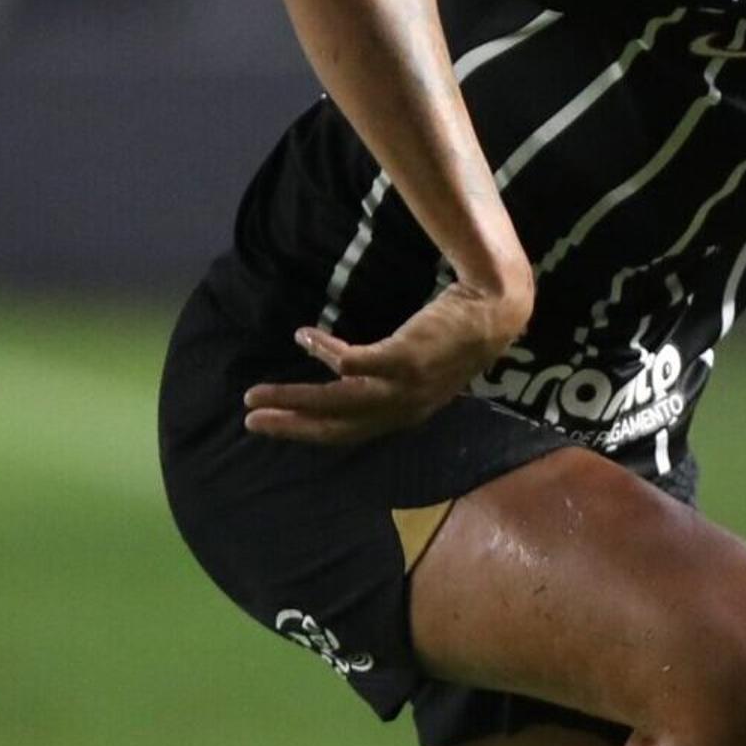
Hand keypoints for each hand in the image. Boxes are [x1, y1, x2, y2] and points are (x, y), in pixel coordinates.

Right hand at [243, 279, 527, 445]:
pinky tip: (303, 335)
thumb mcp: (418, 369)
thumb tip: (347, 373)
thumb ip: (386, 379)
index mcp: (405, 414)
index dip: (308, 432)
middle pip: (335, 426)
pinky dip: (322, 350)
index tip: (274, 425)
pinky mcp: (404, 359)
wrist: (494, 311)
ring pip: (336, 401)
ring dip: (293, 397)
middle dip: (290, 425)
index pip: (347, 433)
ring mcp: (405, 387)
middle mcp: (404, 409)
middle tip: (251, 419)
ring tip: (257, 392)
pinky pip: (350, 361)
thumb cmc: (454, 336)